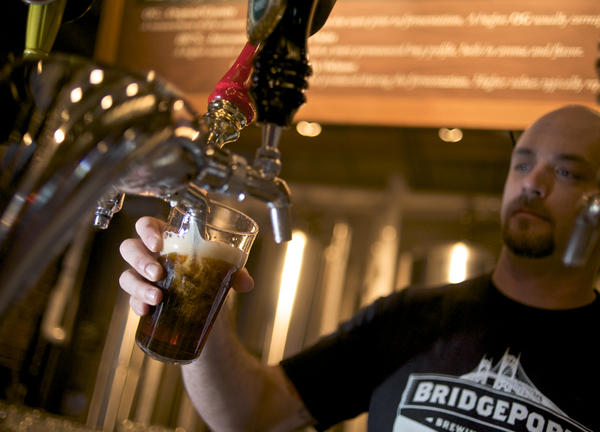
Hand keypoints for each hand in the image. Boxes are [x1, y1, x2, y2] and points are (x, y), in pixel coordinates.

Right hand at [119, 216, 253, 315]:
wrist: (206, 307)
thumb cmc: (209, 275)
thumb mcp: (224, 270)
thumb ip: (236, 272)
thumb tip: (246, 282)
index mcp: (167, 237)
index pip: (146, 225)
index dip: (146, 231)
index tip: (158, 244)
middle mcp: (150, 255)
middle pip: (130, 248)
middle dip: (140, 260)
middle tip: (157, 274)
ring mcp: (143, 277)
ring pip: (126, 276)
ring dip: (138, 286)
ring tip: (157, 298)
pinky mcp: (142, 299)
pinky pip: (131, 300)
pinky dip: (137, 305)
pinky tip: (147, 311)